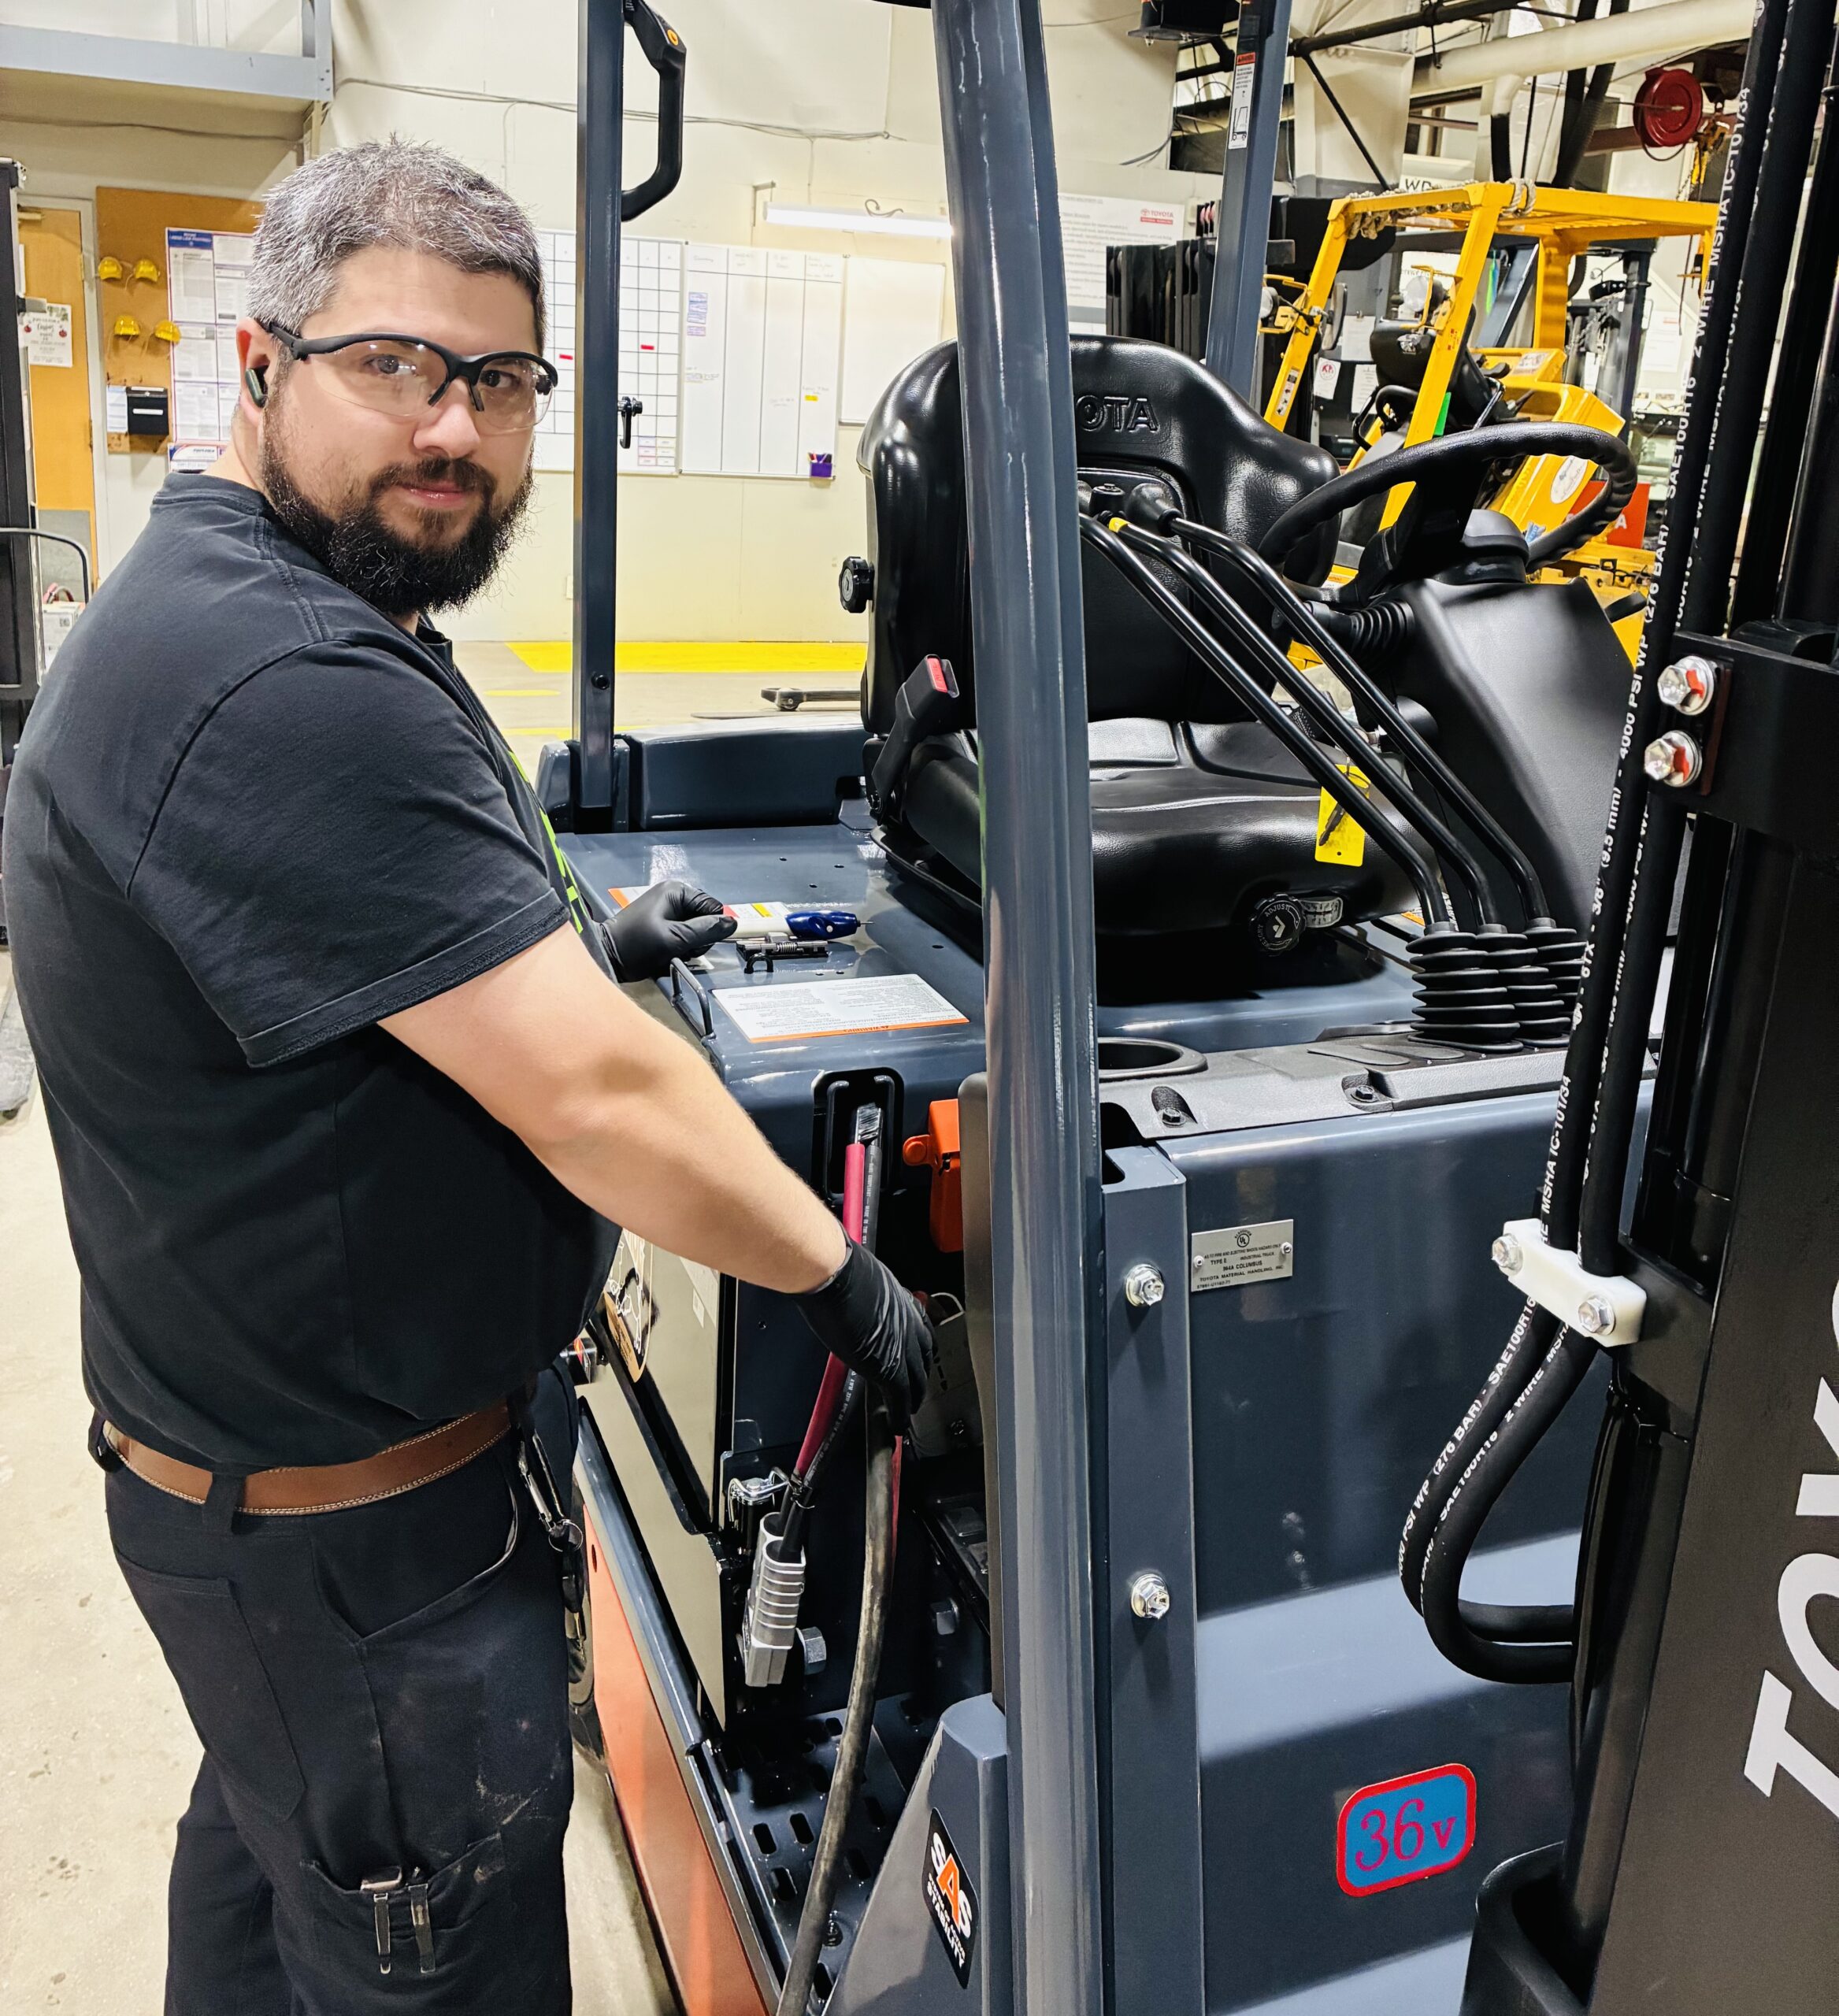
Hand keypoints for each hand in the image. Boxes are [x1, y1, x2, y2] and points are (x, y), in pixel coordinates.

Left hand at [600, 880, 735, 981]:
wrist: (606, 957)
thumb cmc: (636, 946)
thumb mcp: (675, 939)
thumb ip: (705, 931)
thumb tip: (732, 924)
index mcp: (676, 891)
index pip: (713, 907)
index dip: (710, 927)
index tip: (695, 943)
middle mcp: (672, 895)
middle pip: (705, 918)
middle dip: (699, 938)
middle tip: (681, 949)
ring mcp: (665, 910)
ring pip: (695, 929)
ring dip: (689, 945)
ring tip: (672, 952)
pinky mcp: (660, 923)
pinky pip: (682, 934)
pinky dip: (679, 946)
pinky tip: (667, 953)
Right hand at [792, 1240, 934, 1427]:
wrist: (838, 1277)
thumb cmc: (842, 1270)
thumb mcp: (863, 1279)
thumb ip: (868, 1293)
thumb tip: (855, 1295)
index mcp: (903, 1302)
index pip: (922, 1331)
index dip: (922, 1348)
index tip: (921, 1357)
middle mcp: (909, 1325)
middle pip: (923, 1358)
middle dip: (921, 1376)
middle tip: (917, 1388)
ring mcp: (902, 1347)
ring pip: (916, 1381)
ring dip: (913, 1398)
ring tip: (909, 1411)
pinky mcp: (889, 1368)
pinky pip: (900, 1398)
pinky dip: (901, 1414)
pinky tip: (898, 1425)